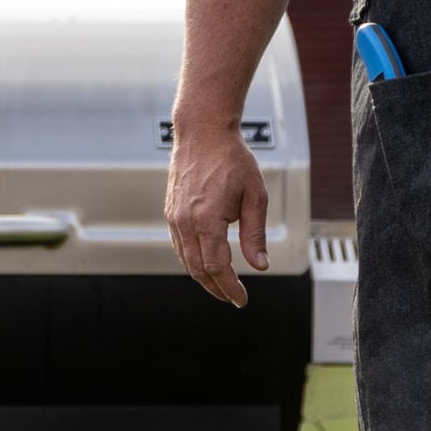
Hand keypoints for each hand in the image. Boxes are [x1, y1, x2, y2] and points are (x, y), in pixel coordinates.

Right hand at [165, 119, 269, 306]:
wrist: (203, 131)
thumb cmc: (231, 158)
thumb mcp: (255, 195)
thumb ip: (255, 234)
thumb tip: (260, 265)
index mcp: (206, 219)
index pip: (216, 267)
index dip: (230, 288)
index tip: (242, 299)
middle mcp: (185, 221)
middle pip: (198, 270)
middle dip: (217, 289)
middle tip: (233, 298)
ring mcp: (174, 216)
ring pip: (186, 260)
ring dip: (203, 278)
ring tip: (222, 286)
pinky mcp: (171, 211)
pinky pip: (179, 245)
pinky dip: (192, 261)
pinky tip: (206, 263)